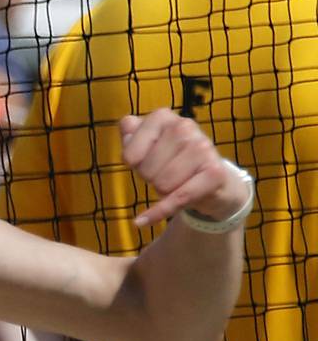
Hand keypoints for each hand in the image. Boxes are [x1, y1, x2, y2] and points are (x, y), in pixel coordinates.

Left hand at [119, 110, 251, 228]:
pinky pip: (178, 198)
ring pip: (162, 184)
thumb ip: (132, 135)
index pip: (130, 154)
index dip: (134, 164)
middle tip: (166, 173)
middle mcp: (185, 126)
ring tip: (178, 182)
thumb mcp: (149, 146)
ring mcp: (203, 148)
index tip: (146, 160)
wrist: (213, 181)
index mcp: (163, 118)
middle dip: (151, 178)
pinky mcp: (214, 173)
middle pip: (146, 170)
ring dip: (164, 191)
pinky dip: (158, 213)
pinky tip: (142, 222)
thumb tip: (126, 124)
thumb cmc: (173, 161)